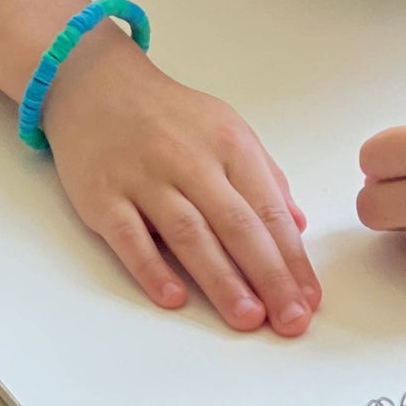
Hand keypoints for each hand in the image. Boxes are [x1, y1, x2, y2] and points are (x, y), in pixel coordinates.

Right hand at [39, 19, 320, 333]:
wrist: (97, 85)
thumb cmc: (170, 116)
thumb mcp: (228, 130)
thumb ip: (264, 178)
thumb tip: (296, 227)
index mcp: (230, 145)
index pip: (269, 210)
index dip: (292, 258)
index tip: (309, 298)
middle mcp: (191, 161)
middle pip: (237, 226)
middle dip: (269, 276)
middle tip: (290, 320)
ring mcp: (145, 179)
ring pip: (189, 234)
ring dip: (221, 280)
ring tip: (247, 318)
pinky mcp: (103, 196)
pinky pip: (130, 237)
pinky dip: (152, 268)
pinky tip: (174, 298)